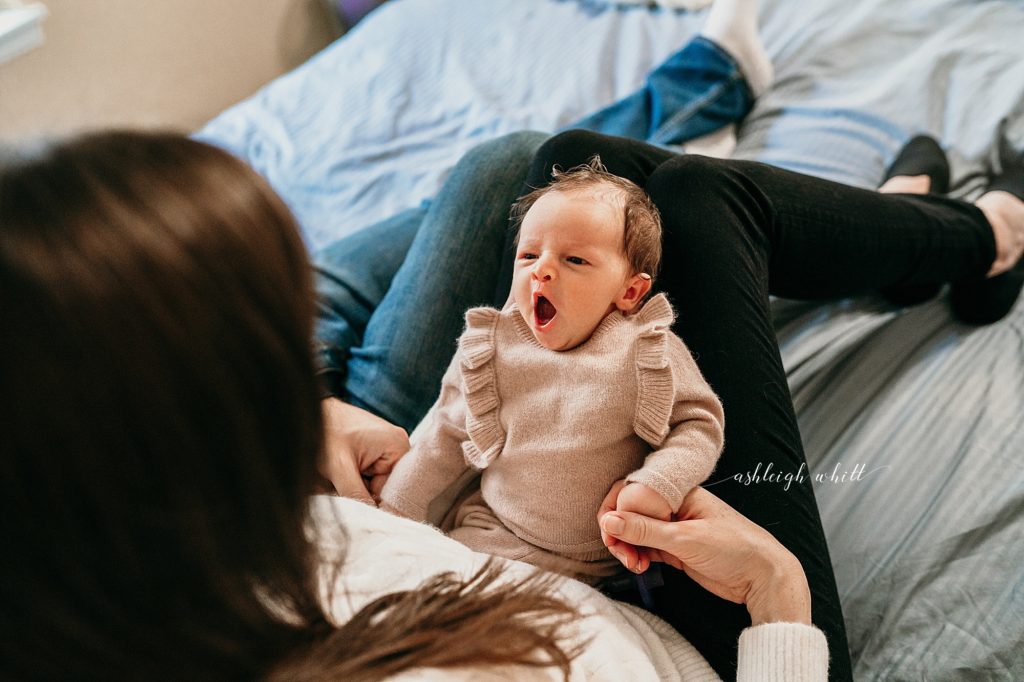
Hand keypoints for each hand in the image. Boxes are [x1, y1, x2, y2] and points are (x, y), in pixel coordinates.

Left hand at [319, 397, 409, 504]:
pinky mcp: (374, 448)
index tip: (348, 495)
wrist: (309, 412)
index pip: (392, 489)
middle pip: (382, 486)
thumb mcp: (339, 468)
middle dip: (358, 490)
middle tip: (335, 483)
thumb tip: (370, 519)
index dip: (370, 499)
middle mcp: (398, 444)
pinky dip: (350, 476)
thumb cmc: (325, 433)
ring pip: (372, 482)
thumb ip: (356, 494)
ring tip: (333, 475)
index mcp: (398, 445)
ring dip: (352, 484)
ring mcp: (386, 446)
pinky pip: (366, 473)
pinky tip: (336, 470)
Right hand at [598, 486, 811, 624]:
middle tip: (620, 553)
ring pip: (637, 533)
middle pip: (631, 513)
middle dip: (619, 533)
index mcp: (677, 492)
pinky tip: (641, 567)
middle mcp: (673, 507)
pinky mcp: (676, 549)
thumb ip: (644, 530)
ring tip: (634, 565)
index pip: (633, 491)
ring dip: (628, 547)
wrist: (764, 576)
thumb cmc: (734, 547)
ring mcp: (674, 528)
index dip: (615, 510)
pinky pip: (647, 548)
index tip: (610, 534)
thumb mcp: (684, 538)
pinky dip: (639, 556)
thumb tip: (608, 521)